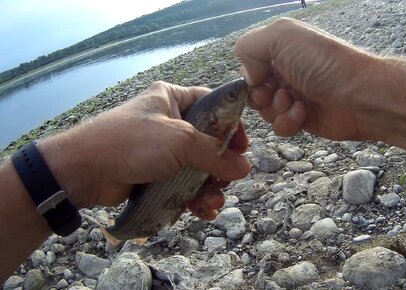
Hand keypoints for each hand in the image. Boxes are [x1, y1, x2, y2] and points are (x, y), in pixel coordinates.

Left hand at [38, 81, 250, 217]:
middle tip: (227, 180)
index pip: (212, 104)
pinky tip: (202, 211)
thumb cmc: (132, 142)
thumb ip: (215, 154)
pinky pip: (183, 184)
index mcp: (172, 98)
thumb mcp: (179, 140)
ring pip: (197, 167)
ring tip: (213, 203)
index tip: (242, 146)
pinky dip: (194, 198)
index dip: (230, 124)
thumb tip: (244, 168)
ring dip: (209, 187)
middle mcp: (168, 121)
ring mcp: (161, 150)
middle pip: (208, 141)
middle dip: (220, 165)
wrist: (84, 171)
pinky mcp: (154, 174)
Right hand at [236, 18, 375, 139]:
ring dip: (276, 108)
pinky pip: (279, 126)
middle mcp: (285, 71)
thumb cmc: (323, 62)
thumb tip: (248, 76)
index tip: (260, 78)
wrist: (359, 95)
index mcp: (280, 48)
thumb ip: (250, 46)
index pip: (248, 64)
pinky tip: (304, 114)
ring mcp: (293, 96)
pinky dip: (287, 122)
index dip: (249, 74)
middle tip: (278, 92)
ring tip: (296, 102)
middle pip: (253, 90)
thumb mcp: (282, 36)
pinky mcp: (300, 119)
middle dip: (261, 94)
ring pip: (263, 111)